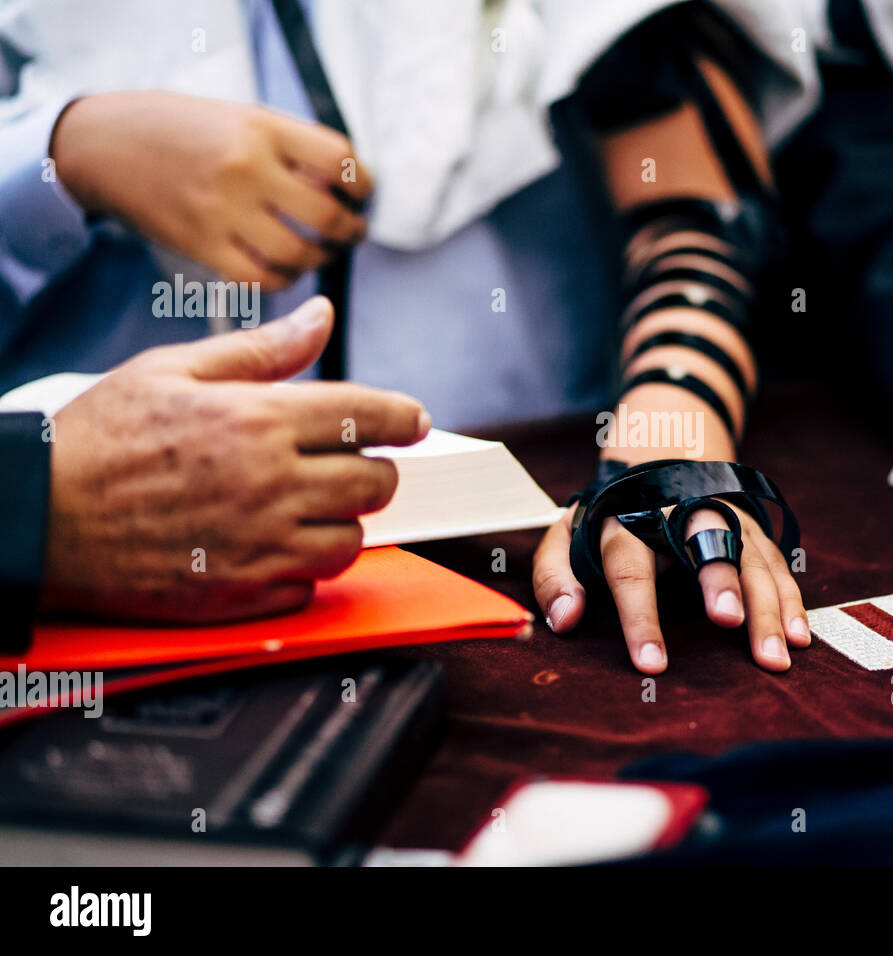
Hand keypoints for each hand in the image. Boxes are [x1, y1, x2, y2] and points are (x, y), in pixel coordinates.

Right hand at [41, 296, 429, 622]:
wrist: (37, 517)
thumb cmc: (101, 438)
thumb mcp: (174, 370)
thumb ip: (262, 349)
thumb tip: (322, 316)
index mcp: (259, 420)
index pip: (370, 417)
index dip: (404, 418)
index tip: (415, 421)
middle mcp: (271, 484)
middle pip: (376, 483)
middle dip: (374, 471)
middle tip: (350, 464)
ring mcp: (260, 545)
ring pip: (353, 540)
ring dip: (342, 522)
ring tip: (308, 507)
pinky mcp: (242, 595)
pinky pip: (310, 587)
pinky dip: (304, 569)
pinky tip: (273, 546)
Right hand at [50, 91, 371, 290]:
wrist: (105, 145)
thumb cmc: (182, 130)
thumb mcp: (241, 117)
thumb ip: (291, 148)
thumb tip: (346, 188)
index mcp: (261, 128)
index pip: (339, 160)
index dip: (362, 184)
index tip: (362, 194)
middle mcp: (245, 168)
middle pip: (327, 215)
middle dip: (351, 230)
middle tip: (352, 231)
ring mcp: (222, 210)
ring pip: (300, 254)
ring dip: (322, 259)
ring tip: (322, 252)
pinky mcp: (202, 246)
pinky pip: (262, 279)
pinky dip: (284, 279)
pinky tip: (285, 267)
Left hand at [533, 490, 808, 674]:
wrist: (657, 459)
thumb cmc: (608, 519)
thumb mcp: (567, 536)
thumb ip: (555, 576)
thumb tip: (564, 621)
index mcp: (628, 519)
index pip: (630, 567)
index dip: (640, 615)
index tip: (652, 663)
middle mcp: (680, 514)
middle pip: (704, 542)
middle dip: (719, 579)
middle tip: (728, 621)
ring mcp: (725, 518)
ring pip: (750, 557)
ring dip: (767, 605)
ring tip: (775, 656)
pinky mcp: (754, 528)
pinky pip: (778, 564)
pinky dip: (791, 600)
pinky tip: (800, 637)